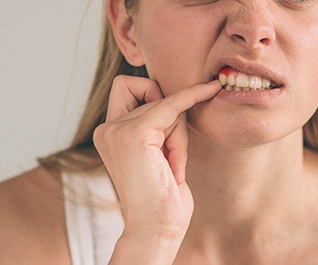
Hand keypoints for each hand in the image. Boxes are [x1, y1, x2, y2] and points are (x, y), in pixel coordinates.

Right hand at [93, 76, 220, 244]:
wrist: (156, 229)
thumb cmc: (162, 197)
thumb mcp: (155, 152)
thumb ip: (155, 124)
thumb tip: (177, 95)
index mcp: (108, 133)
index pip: (127, 87)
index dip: (150, 89)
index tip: (179, 94)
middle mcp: (107, 129)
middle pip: (152, 95)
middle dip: (172, 121)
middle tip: (172, 158)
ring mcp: (117, 130)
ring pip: (166, 105)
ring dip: (179, 135)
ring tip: (172, 168)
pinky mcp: (135, 134)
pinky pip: (173, 104)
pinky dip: (193, 96)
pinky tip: (210, 89)